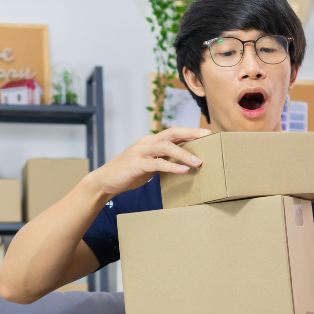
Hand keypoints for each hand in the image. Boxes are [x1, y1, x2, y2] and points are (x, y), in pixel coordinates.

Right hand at [89, 127, 210, 198]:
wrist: (105, 181)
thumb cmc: (129, 173)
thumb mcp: (150, 164)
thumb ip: (163, 160)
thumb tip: (182, 163)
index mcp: (151, 141)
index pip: (174, 132)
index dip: (191, 131)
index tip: (209, 133)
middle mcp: (146, 142)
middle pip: (172, 132)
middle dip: (191, 133)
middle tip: (209, 136)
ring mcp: (141, 152)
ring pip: (166, 146)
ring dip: (184, 153)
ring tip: (198, 162)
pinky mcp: (137, 164)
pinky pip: (157, 163)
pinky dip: (172, 166)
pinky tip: (183, 171)